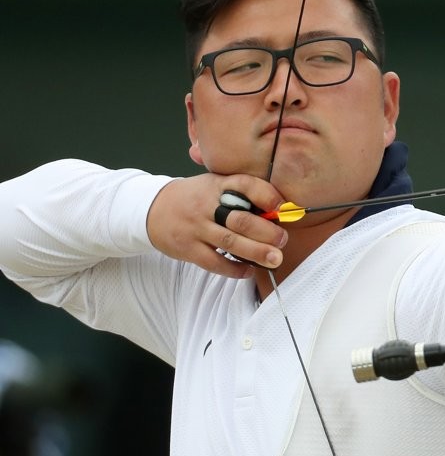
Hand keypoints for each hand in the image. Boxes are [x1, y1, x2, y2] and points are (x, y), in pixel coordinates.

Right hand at [147, 174, 287, 277]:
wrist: (152, 209)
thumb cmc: (195, 198)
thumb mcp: (214, 186)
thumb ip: (240, 194)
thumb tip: (278, 210)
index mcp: (217, 185)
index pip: (244, 185)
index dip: (266, 195)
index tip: (282, 206)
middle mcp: (206, 205)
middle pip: (240, 219)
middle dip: (266, 232)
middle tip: (283, 240)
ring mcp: (196, 228)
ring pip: (230, 242)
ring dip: (256, 252)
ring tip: (275, 259)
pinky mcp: (188, 248)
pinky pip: (214, 262)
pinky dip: (234, 269)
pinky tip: (248, 271)